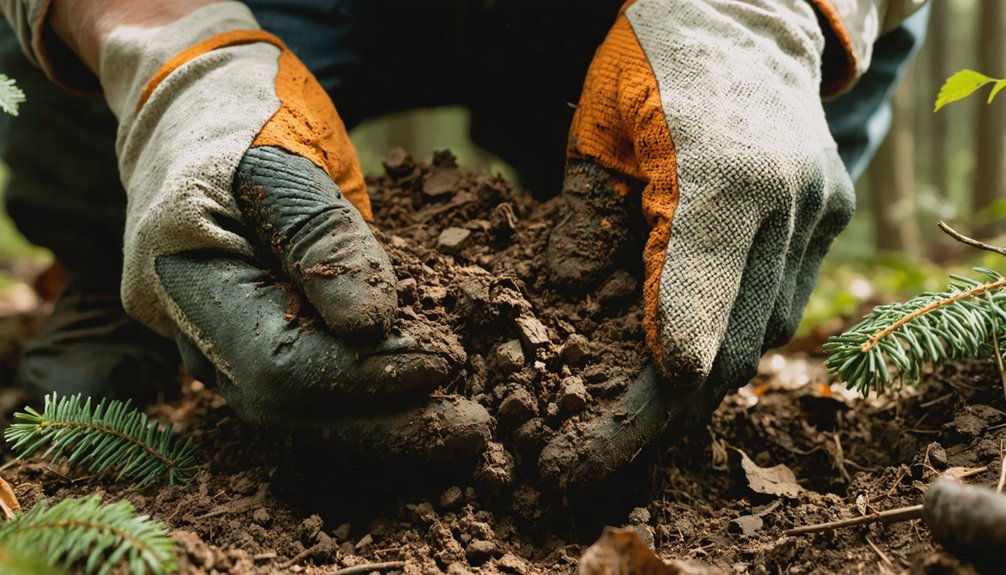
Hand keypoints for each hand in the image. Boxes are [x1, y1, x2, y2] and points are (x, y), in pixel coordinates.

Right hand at [40, 1, 490, 460]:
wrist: (198, 114)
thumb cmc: (242, 121)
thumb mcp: (283, 162)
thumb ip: (324, 242)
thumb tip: (370, 330)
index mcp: (183, 278)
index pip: (276, 365)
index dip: (363, 377)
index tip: (441, 364)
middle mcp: (188, 329)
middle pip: (289, 407)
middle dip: (385, 421)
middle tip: (471, 427)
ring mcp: (213, 342)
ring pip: (299, 412)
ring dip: (383, 424)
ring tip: (460, 425)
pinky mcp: (247, 342)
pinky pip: (308, 388)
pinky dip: (368, 400)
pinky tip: (423, 405)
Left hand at [541, 0, 854, 489]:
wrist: (748, 10)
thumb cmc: (655, 58)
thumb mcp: (597, 128)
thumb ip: (585, 218)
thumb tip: (565, 302)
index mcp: (716, 176)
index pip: (690, 311)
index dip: (651, 388)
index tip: (605, 435)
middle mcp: (784, 201)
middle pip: (736, 341)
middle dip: (674, 405)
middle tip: (610, 447)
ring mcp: (818, 207)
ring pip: (767, 331)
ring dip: (710, 372)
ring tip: (645, 406)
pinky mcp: (831, 210)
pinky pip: (784, 298)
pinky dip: (739, 328)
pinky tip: (693, 342)